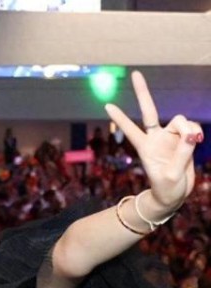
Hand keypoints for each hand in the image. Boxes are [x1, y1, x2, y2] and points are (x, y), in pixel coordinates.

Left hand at [105, 71, 202, 213]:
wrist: (173, 196)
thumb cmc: (166, 190)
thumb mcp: (172, 176)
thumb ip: (182, 153)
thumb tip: (191, 134)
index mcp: (146, 148)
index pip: (131, 129)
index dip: (121, 118)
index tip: (107, 105)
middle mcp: (156, 139)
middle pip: (150, 111)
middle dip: (143, 93)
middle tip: (134, 73)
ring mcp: (170, 138)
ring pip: (181, 121)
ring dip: (189, 128)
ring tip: (194, 143)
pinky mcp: (183, 140)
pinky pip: (192, 129)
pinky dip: (196, 133)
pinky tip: (197, 142)